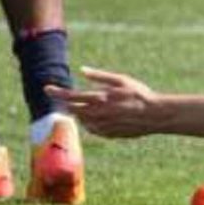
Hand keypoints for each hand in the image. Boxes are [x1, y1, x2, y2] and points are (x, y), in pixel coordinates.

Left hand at [45, 67, 163, 137]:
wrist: (155, 115)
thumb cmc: (140, 95)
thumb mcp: (121, 80)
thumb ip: (99, 76)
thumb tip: (82, 70)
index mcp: (99, 98)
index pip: (70, 96)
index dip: (56, 92)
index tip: (47, 88)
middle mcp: (97, 114)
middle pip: (73, 110)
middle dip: (69, 104)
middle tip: (70, 98)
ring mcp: (103, 126)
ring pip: (83, 121)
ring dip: (82, 113)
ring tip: (92, 106)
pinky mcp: (109, 134)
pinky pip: (94, 129)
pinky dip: (92, 123)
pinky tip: (101, 117)